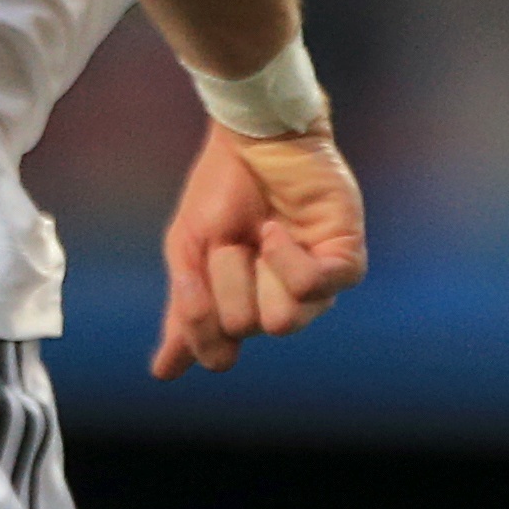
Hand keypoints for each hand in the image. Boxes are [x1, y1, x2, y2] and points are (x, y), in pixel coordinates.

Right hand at [153, 123, 365, 377]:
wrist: (253, 135)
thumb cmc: (222, 187)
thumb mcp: (189, 252)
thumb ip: (184, 311)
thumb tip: (163, 372)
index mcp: (242, 303)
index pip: (221, 349)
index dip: (202, 336)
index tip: (186, 302)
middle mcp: (278, 301)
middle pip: (244, 329)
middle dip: (225, 279)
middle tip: (231, 239)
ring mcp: (315, 284)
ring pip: (281, 321)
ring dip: (254, 271)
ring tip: (259, 232)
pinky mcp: (344, 261)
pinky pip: (311, 288)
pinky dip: (286, 258)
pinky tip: (277, 229)